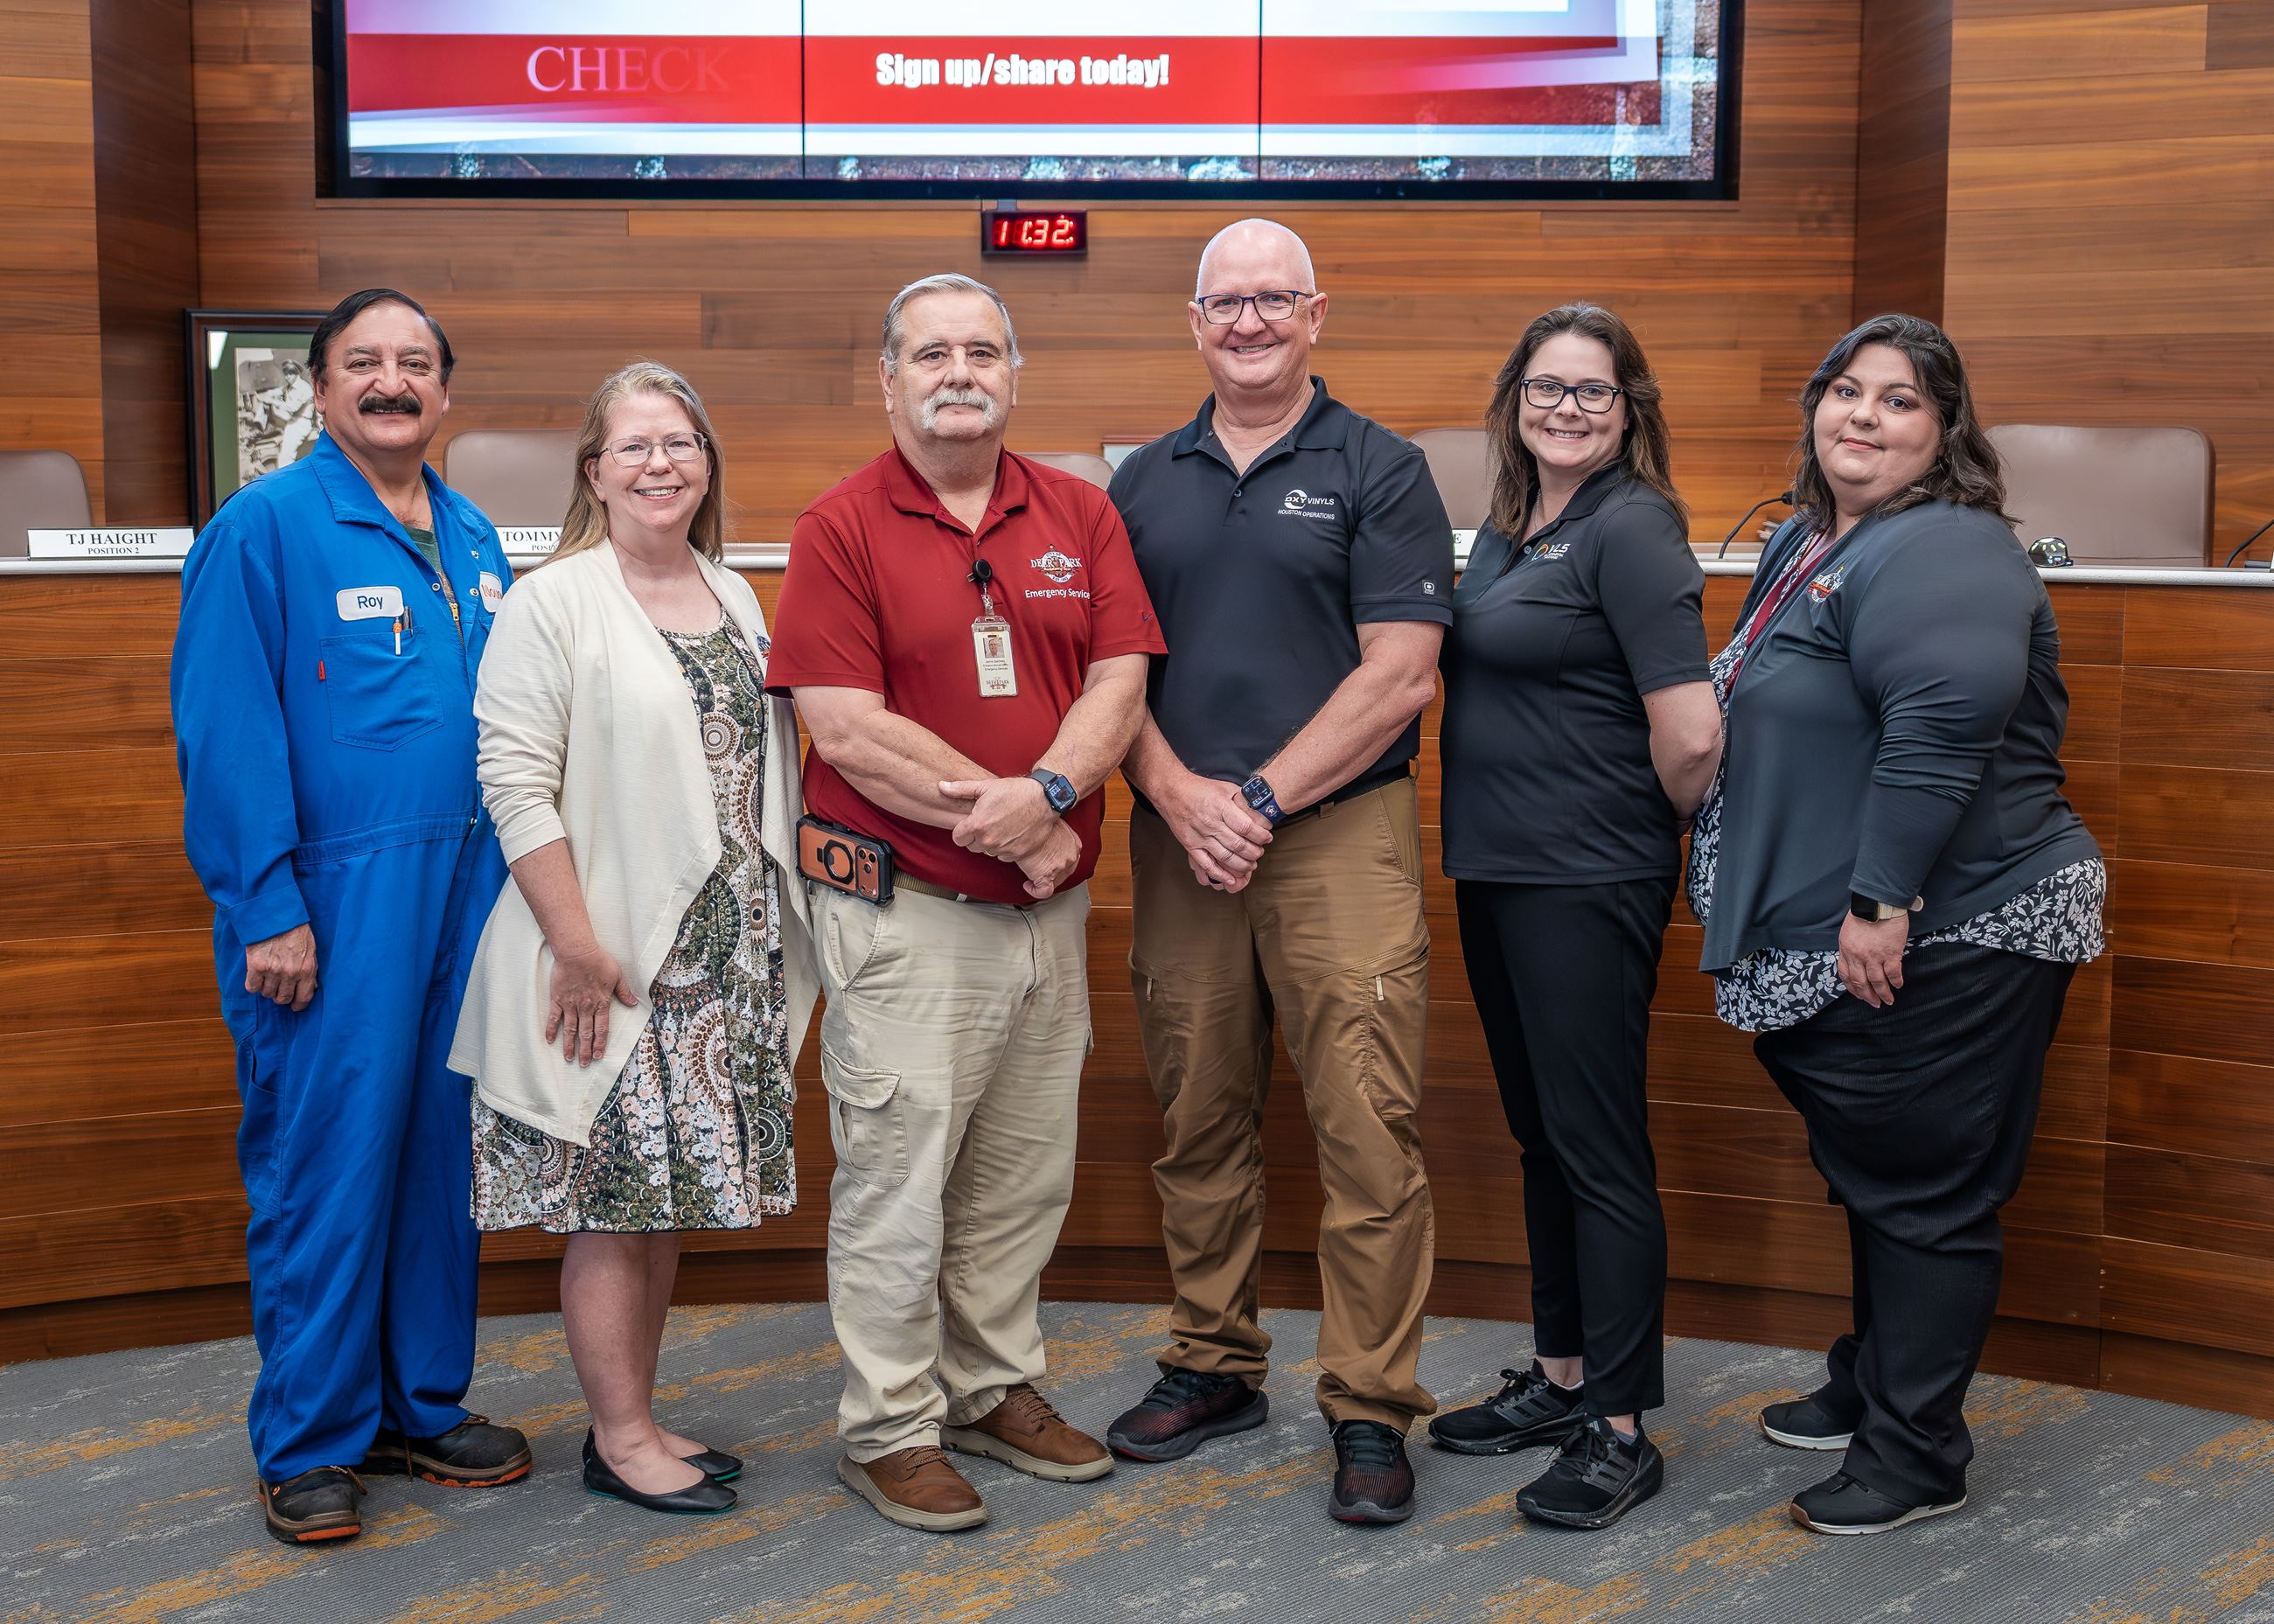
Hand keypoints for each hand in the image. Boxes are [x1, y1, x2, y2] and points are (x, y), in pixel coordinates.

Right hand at [244, 924, 317, 1011]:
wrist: (276, 916)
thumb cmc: (295, 931)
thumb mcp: (311, 950)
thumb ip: (310, 970)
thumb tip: (311, 987)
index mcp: (307, 969)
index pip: (304, 997)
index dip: (299, 1005)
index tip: (295, 1007)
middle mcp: (290, 973)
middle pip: (283, 998)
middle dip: (281, 996)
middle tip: (278, 989)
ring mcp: (273, 971)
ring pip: (267, 994)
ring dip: (267, 989)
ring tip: (267, 978)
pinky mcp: (256, 967)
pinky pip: (252, 987)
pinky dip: (253, 984)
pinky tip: (256, 977)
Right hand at [546, 944, 639, 1065]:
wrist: (577, 952)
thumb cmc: (598, 961)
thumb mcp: (617, 975)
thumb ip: (624, 991)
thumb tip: (633, 1003)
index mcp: (601, 1003)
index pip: (601, 1029)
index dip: (599, 1044)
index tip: (597, 1056)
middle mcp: (586, 1008)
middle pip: (586, 1034)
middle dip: (585, 1051)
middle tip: (583, 1064)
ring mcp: (570, 1005)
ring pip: (570, 1030)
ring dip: (569, 1045)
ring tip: (568, 1058)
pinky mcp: (557, 999)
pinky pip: (554, 1018)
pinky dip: (551, 1030)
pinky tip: (549, 1040)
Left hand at [941, 776, 1057, 862]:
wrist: (1045, 799)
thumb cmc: (1016, 791)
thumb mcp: (986, 786)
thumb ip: (961, 789)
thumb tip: (942, 787)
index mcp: (977, 825)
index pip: (957, 839)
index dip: (963, 831)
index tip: (970, 825)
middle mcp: (988, 840)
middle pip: (972, 847)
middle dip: (977, 837)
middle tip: (989, 823)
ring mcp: (1004, 849)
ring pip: (988, 852)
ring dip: (992, 843)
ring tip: (1002, 826)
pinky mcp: (1018, 854)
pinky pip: (1004, 856)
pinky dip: (1007, 848)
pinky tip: (1013, 833)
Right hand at [1017, 819, 1081, 899]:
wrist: (1028, 821)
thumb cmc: (1037, 816)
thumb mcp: (1052, 821)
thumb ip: (1053, 829)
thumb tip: (1045, 829)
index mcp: (1074, 843)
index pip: (1071, 857)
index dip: (1060, 862)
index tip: (1050, 861)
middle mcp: (1070, 856)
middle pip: (1066, 872)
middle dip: (1055, 874)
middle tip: (1041, 871)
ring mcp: (1060, 867)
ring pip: (1056, 882)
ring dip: (1045, 882)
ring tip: (1033, 879)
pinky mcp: (1047, 875)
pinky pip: (1044, 891)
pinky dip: (1036, 891)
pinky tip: (1028, 886)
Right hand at [1165, 774, 1272, 891]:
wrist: (1171, 791)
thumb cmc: (1198, 788)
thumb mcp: (1225, 787)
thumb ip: (1241, 800)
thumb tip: (1260, 810)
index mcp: (1220, 807)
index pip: (1246, 827)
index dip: (1260, 835)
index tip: (1267, 837)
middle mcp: (1210, 823)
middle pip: (1238, 845)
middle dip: (1255, 852)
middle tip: (1260, 852)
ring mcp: (1200, 836)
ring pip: (1226, 857)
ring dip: (1242, 865)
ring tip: (1251, 864)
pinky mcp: (1191, 845)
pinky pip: (1207, 864)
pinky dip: (1220, 874)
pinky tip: (1231, 878)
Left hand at [1837, 912, 1908, 1007]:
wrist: (1878, 902)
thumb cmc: (1865, 913)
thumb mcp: (1849, 931)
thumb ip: (1851, 947)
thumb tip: (1856, 961)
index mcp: (1846, 949)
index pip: (1846, 974)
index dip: (1852, 988)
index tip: (1859, 995)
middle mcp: (1858, 955)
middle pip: (1860, 982)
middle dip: (1867, 996)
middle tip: (1874, 1003)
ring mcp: (1874, 955)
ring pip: (1877, 981)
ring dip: (1883, 993)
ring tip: (1888, 1000)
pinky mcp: (1890, 953)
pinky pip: (1893, 973)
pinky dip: (1896, 981)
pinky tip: (1898, 985)